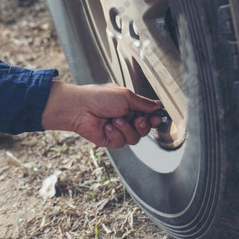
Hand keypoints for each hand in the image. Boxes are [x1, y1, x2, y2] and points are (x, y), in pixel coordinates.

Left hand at [41, 82, 162, 147]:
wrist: (81, 108)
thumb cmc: (100, 97)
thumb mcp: (126, 96)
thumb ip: (144, 103)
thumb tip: (158, 105)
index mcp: (130, 106)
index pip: (148, 115)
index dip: (153, 118)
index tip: (157, 118)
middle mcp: (125, 118)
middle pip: (144, 129)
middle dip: (142, 126)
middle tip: (137, 120)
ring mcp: (118, 130)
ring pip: (134, 138)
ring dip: (126, 129)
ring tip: (115, 120)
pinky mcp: (110, 140)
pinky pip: (121, 142)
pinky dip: (115, 134)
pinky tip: (106, 126)